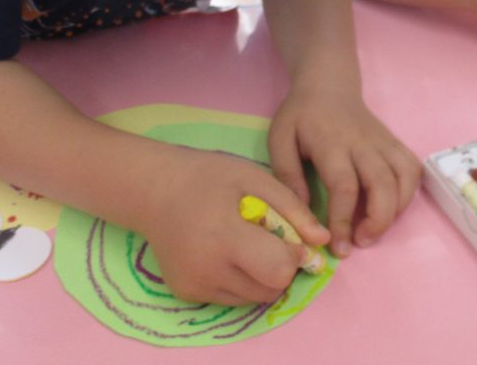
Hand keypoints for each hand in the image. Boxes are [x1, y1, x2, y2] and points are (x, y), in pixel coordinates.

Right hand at [138, 145, 329, 305]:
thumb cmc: (208, 176)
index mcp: (225, 236)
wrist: (154, 190)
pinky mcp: (187, 294)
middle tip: (269, 239)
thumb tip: (323, 241)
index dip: (293, 255)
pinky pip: (232, 298)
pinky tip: (228, 253)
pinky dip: (241, 281)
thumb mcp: (254, 178)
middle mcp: (208, 270)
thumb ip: (293, 208)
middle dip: (281, 267)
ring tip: (247, 244)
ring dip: (262, 277)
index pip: (278, 270)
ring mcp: (195, 286)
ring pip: (254, 298)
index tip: (289, 235)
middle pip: (270, 290)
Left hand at [267, 83, 420, 259]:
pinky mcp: (394, 143)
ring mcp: (383, 142)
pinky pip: (412, 169)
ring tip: (375, 230)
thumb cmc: (301, 115)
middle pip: (382, 185)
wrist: (328, 84)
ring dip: (395, 211)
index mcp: (331, 143)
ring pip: (404, 178)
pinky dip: (408, 194)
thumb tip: (304, 212)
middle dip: (377, 221)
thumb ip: (287, 174)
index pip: (344, 186)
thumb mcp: (280, 138)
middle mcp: (363, 143)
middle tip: (360, 243)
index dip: (343, 220)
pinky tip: (390, 208)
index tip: (337, 246)